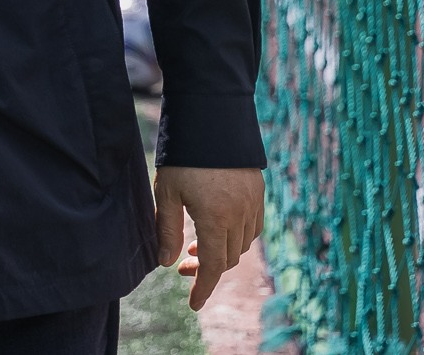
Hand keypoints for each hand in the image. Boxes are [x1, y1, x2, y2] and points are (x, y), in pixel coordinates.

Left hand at [154, 164, 263, 308]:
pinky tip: (218, 229)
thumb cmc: (182, 156)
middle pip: (229, 257)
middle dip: (207, 269)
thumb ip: (166, 229)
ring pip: (243, 243)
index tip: (193, 304)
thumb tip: (165, 263)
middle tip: (183, 266)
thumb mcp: (167, 193)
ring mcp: (253, 204)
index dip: (203, 288)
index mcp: (216, 219)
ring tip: (197, 247)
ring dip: (222, 252)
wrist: (211, 119)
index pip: (214, 267)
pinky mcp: (258, 192)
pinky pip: (253, 226)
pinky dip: (236, 236)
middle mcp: (240, 215)